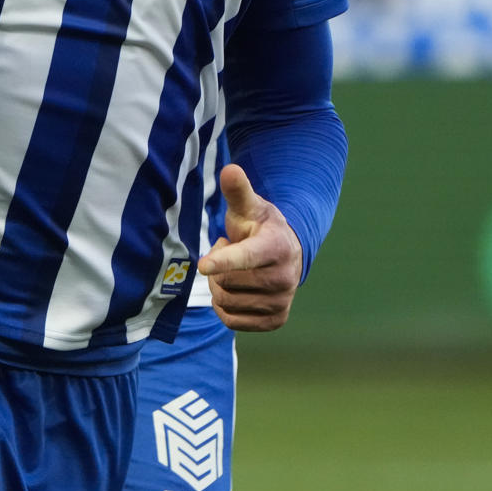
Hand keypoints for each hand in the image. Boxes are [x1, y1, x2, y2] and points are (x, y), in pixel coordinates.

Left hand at [197, 163, 303, 331]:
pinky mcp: (276, 320)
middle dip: (218, 268)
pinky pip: (233, 321)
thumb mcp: (250, 207)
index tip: (204, 266)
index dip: (223, 260)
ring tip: (235, 270)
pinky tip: (236, 290)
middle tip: (230, 252)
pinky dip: (225, 308)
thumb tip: (230, 168)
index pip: (245, 257)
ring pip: (227, 302)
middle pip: (227, 281)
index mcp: (276, 247)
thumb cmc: (261, 226)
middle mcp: (284, 278)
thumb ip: (238, 191)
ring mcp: (282, 302)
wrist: (287, 252)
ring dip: (221, 287)